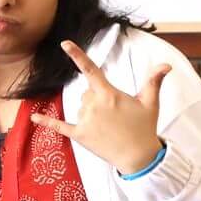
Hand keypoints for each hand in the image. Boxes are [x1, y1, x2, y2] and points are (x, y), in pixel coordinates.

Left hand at [29, 40, 168, 173]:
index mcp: (109, 94)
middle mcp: (94, 105)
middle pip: (87, 93)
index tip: (64, 43)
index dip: (77, 55)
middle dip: (98, 99)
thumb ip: (154, 81)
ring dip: (91, 113)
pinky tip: (34, 116)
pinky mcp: (79, 134)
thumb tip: (166, 65)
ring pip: (81, 108)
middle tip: (115, 114)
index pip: (91, 70)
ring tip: (109, 126)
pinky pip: (58, 126)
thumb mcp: (150, 102)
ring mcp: (85, 120)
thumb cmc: (144, 128)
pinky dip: (46, 121)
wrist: (138, 157)